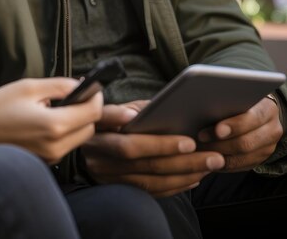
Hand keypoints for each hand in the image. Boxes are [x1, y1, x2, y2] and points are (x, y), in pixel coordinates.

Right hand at [0, 77, 102, 163]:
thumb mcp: (29, 87)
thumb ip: (60, 85)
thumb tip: (80, 85)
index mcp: (54, 125)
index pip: (93, 111)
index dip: (95, 96)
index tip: (90, 86)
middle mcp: (56, 146)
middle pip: (89, 128)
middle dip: (86, 110)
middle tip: (72, 95)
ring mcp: (50, 157)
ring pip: (78, 138)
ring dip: (75, 122)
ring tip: (53, 108)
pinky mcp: (44, 162)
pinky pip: (65, 146)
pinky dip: (63, 133)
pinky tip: (45, 121)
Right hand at [81, 102, 224, 196]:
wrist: (90, 152)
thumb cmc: (113, 123)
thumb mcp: (121, 109)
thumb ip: (139, 110)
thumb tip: (171, 110)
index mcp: (96, 124)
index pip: (110, 121)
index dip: (130, 123)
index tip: (170, 131)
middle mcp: (96, 150)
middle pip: (135, 154)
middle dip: (176, 154)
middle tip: (211, 154)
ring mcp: (104, 173)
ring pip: (146, 176)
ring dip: (182, 173)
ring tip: (210, 164)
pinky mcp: (116, 188)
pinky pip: (149, 191)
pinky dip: (174, 185)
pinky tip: (195, 178)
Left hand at [196, 95, 282, 170]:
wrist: (258, 111)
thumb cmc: (240, 100)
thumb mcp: (238, 96)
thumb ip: (226, 101)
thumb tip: (201, 105)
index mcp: (267, 109)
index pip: (252, 119)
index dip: (234, 126)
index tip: (218, 130)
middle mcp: (272, 130)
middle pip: (246, 142)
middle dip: (221, 143)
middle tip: (201, 139)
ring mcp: (268, 147)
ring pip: (243, 157)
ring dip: (219, 155)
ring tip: (200, 149)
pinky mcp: (261, 159)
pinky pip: (241, 166)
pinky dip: (223, 163)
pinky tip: (208, 157)